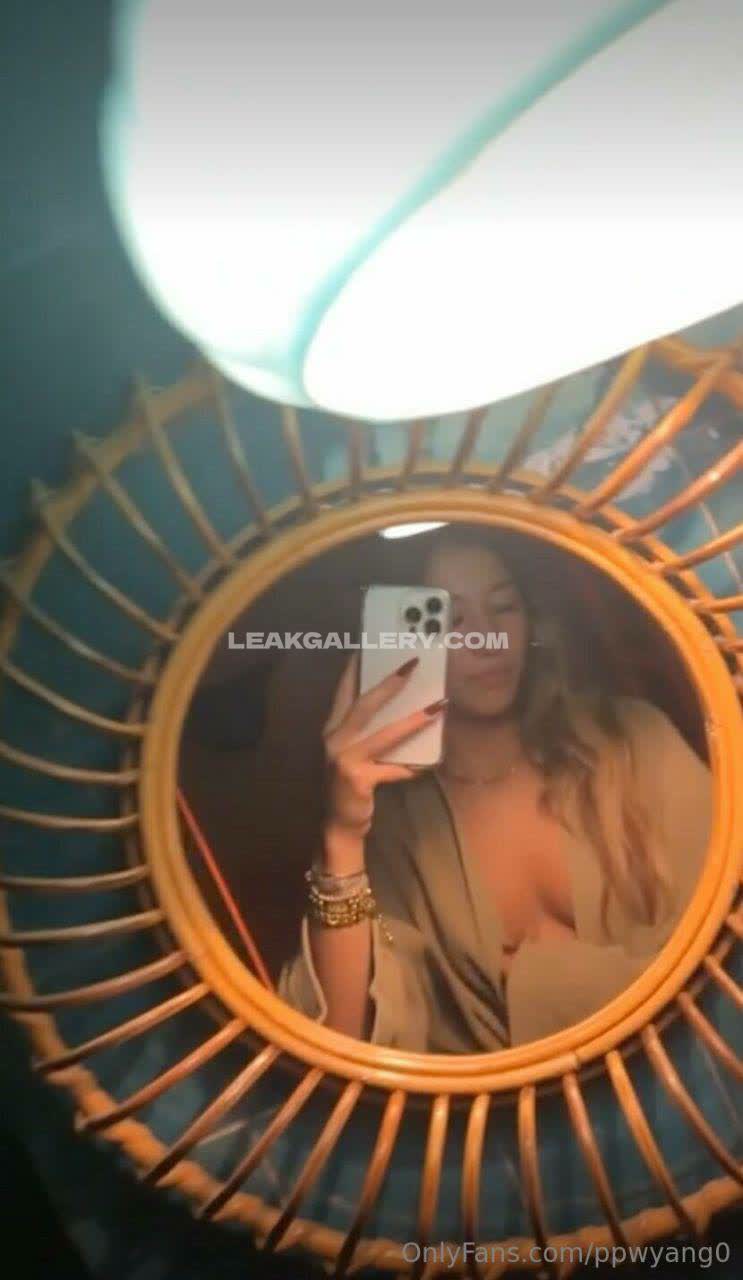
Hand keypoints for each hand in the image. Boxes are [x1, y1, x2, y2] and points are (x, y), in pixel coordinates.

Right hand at [321, 654, 445, 853]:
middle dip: (389, 684)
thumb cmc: (349, 784)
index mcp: (333, 729)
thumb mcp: (352, 753)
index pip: (344, 691)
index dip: (355, 668)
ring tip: (437, 707)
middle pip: (363, 705)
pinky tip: (431, 763)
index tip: (369, 645)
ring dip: (412, 720)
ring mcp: (344, 760)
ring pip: (383, 734)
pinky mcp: (358, 779)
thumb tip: (402, 708)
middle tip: (412, 664)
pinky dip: (414, 766)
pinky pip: (394, 769)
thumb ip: (368, 732)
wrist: (338, 825)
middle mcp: (334, 740)